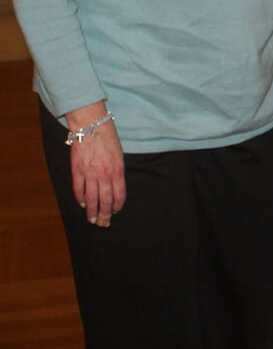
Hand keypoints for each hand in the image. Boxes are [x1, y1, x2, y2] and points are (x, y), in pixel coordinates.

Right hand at [65, 102, 125, 226]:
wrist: (92, 125)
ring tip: (92, 219)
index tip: (115, 212)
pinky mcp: (77, 170)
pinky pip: (79, 189)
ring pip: (91, 198)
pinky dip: (81, 198)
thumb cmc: (108, 138)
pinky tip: (83, 204)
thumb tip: (114, 186)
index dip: (117, 205)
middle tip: (103, 222)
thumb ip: (117, 171)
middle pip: (105, 199)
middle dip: (105, 213)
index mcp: (117, 170)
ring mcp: (89, 173)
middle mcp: (104, 174)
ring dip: (92, 210)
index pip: (119, 194)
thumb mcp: (119, 155)